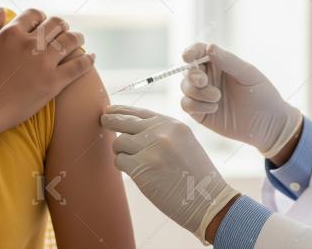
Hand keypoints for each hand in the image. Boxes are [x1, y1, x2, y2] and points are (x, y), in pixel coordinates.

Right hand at [0, 8, 94, 134]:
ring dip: (77, 38)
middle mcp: (30, 44)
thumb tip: (3, 11)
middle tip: (64, 30)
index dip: (41, 16)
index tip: (43, 22)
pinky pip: (78, 67)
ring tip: (79, 40)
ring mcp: (44, 63)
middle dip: (62, 25)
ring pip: (70, 41)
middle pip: (56, 24)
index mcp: (11, 33)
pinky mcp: (53, 83)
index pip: (34, 14)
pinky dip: (88, 60)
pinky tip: (92, 58)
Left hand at [100, 105, 238, 244]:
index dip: (122, 110)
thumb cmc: (196, 176)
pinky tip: (136, 173)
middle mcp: (160, 132)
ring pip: (119, 142)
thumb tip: (131, 126)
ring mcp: (150, 149)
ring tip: (135, 162)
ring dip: (122, 152)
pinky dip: (123, 167)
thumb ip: (162, 132)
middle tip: (103, 121)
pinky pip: (119, 161)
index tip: (110, 111)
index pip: (140, 112)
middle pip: (123, 121)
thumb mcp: (185, 142)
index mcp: (172, 124)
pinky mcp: (141, 167)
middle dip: (110, 121)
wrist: (208, 201)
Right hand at [180, 42, 302, 158]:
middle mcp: (208, 77)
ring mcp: (202, 95)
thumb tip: (209, 47)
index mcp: (219, 63)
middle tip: (204, 81)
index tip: (187, 57)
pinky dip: (196, 105)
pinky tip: (214, 109)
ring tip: (217, 98)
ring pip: (185, 88)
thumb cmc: (262, 94)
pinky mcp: (199, 112)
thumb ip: (227, 61)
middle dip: (193, 75)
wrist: (268, 124)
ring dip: (198, 92)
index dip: (190, 52)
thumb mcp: (248, 74)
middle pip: (188, 71)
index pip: (198, 52)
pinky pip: (186, 105)